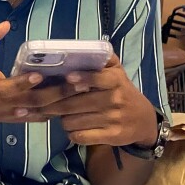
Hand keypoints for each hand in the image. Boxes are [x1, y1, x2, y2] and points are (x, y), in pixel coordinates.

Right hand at [0, 22, 81, 123]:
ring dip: (62, 102)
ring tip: (83, 90)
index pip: (11, 87)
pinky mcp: (18, 119)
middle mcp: (5, 104)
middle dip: (57, 93)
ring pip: (41, 111)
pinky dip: (56, 111)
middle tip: (79, 81)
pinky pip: (40, 117)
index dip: (25, 82)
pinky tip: (73, 103)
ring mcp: (13, 114)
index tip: (40, 74)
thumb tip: (5, 24)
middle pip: (34, 101)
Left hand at [35, 53, 157, 146]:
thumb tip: (78, 49)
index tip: (68, 77)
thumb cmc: (120, 90)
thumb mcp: (116, 71)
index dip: (83, 78)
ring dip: (62, 118)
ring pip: (73, 120)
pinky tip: (73, 127)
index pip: (99, 78)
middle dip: (54, 103)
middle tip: (41, 102)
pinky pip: (80, 136)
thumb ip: (101, 58)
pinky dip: (71, 132)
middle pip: (75, 103)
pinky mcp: (112, 136)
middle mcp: (115, 99)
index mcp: (115, 80)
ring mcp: (113, 119)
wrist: (143, 119)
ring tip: (62, 114)